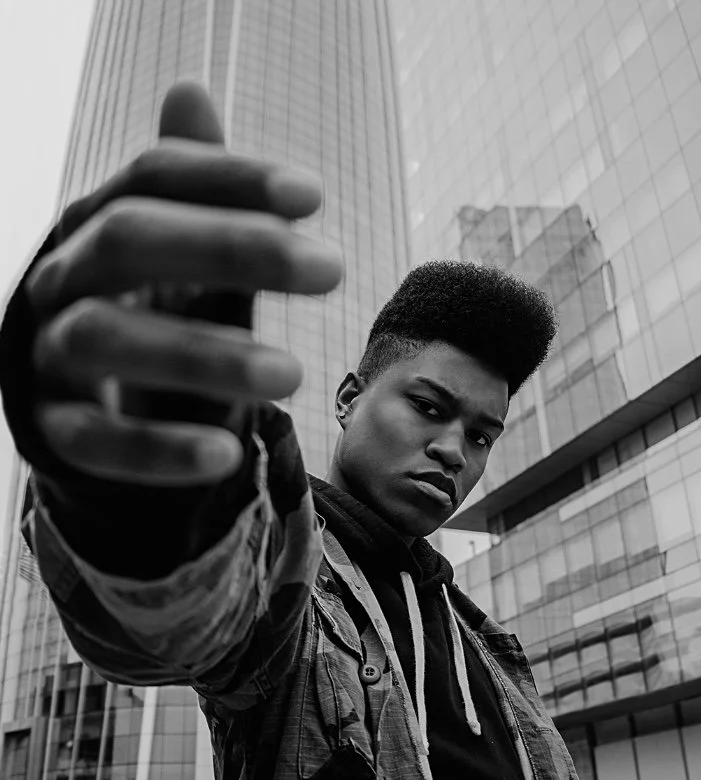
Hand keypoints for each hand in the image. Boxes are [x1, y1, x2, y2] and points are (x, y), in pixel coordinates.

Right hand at [28, 82, 341, 485]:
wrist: (81, 396)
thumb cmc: (148, 310)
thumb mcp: (178, 253)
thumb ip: (196, 194)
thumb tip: (189, 89)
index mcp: (97, 224)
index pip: (154, 176)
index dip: (230, 179)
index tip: (314, 196)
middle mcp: (63, 277)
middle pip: (129, 241)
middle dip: (231, 246)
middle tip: (333, 266)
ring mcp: (51, 354)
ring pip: (108, 339)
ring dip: (204, 352)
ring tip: (293, 373)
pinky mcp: (56, 428)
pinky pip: (95, 439)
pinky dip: (158, 448)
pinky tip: (224, 453)